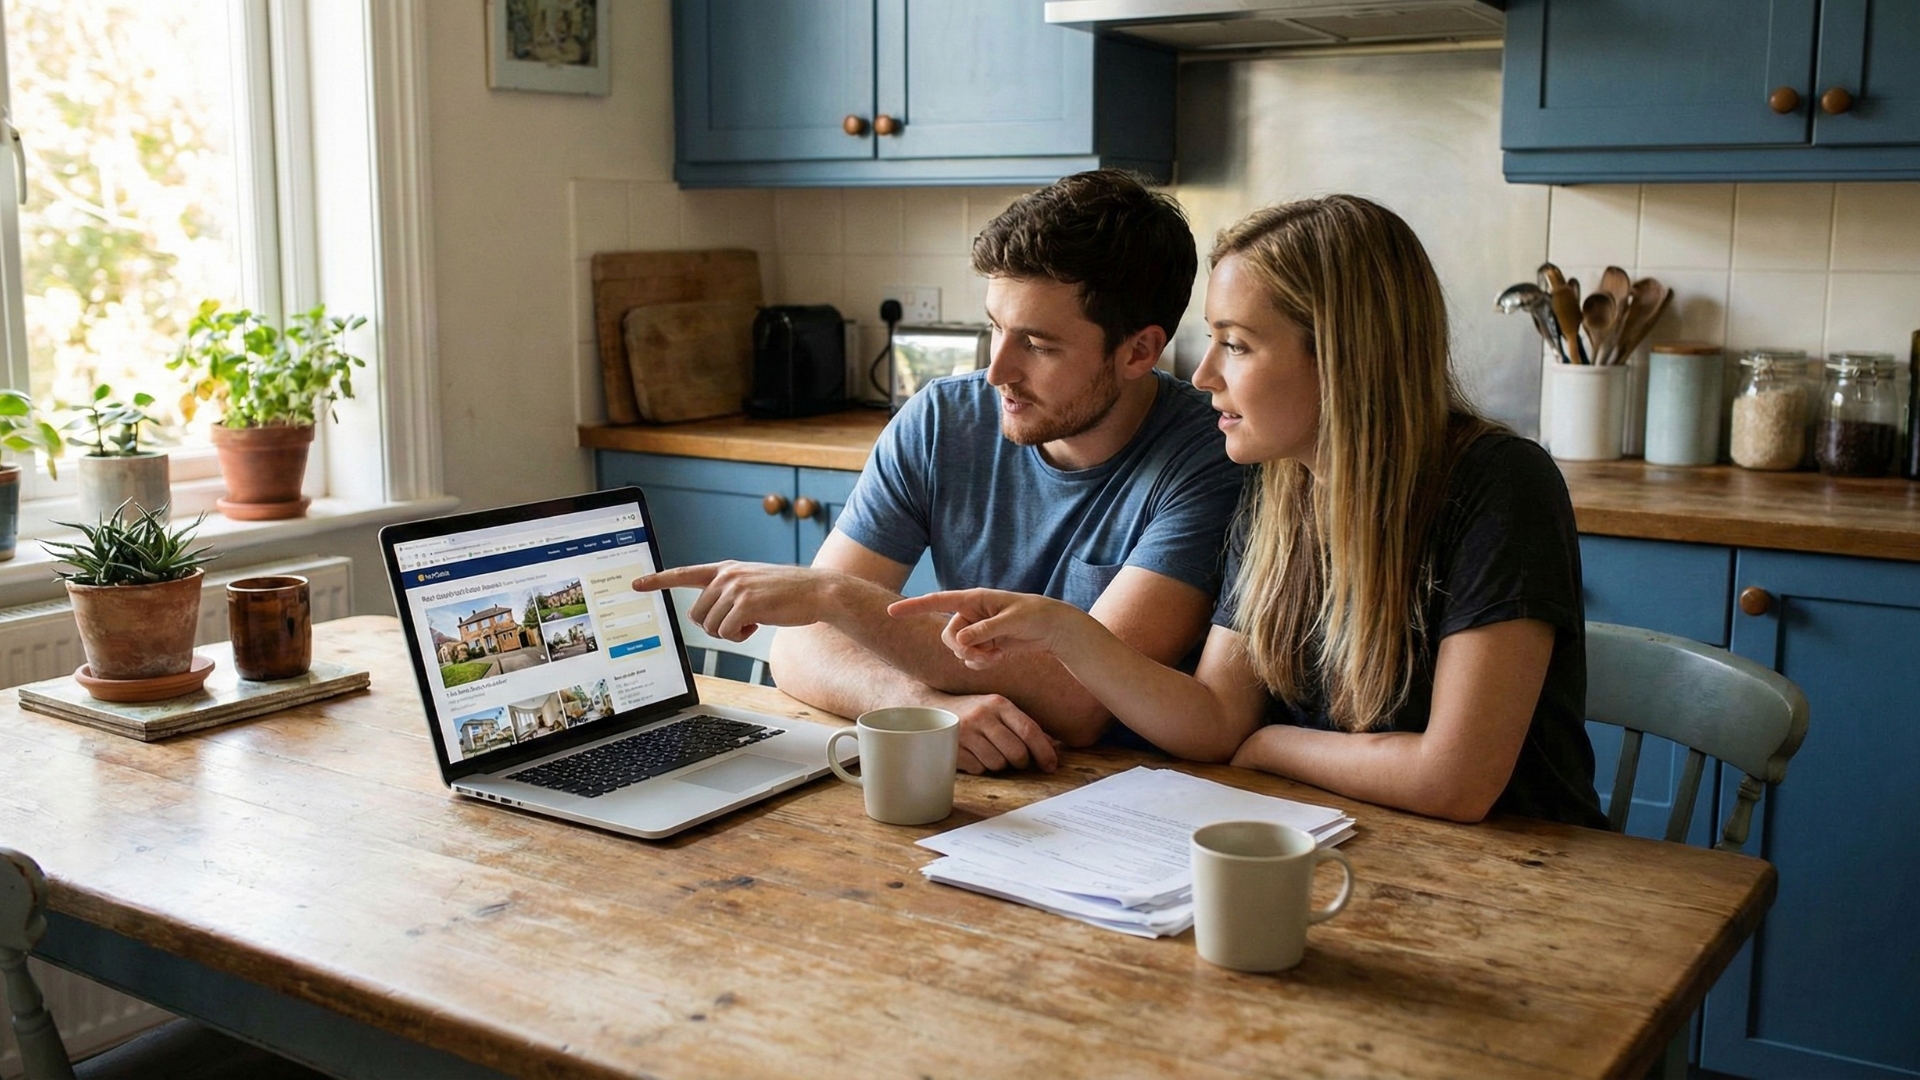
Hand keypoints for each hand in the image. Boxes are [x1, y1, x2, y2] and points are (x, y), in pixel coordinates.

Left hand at [633, 562, 836, 641]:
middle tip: (740, 622)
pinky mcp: (746, 603)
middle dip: (715, 626)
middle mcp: (726, 575)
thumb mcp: (753, 584)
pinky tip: (759, 624)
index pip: (683, 573)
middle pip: (696, 615)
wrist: (818, 592)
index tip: (635, 583)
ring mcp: (735, 587)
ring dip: (730, 632)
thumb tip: (707, 616)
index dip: (657, 580)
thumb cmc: (787, 594)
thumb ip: (728, 591)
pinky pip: (726, 632)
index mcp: (725, 569)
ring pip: (710, 627)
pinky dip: (741, 636)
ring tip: (754, 620)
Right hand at [888, 589, 1083, 668]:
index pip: (938, 601)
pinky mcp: (984, 644)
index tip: (891, 612)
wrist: (1054, 628)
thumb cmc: (1036, 615)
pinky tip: (1000, 657)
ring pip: (958, 650)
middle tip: (981, 655)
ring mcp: (977, 630)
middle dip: (961, 649)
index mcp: (973, 599)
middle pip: (947, 636)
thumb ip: (985, 630)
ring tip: (996, 654)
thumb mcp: (1012, 621)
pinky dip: (982, 662)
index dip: (913, 607)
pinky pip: (971, 659)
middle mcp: (971, 614)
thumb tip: (960, 640)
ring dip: (974, 657)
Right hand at [933, 691, 1059, 773]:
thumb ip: (1024, 726)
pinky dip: (981, 767)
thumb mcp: (999, 711)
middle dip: (1021, 762)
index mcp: (999, 703)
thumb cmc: (975, 712)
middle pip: (1016, 752)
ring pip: (998, 764)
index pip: (1029, 730)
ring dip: (999, 765)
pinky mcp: (952, 747)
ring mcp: (965, 732)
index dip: (1044, 752)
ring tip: (991, 753)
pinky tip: (975, 755)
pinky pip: (979, 769)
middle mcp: (982, 715)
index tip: (1051, 766)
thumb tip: (1052, 746)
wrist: (934, 709)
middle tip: (1017, 760)